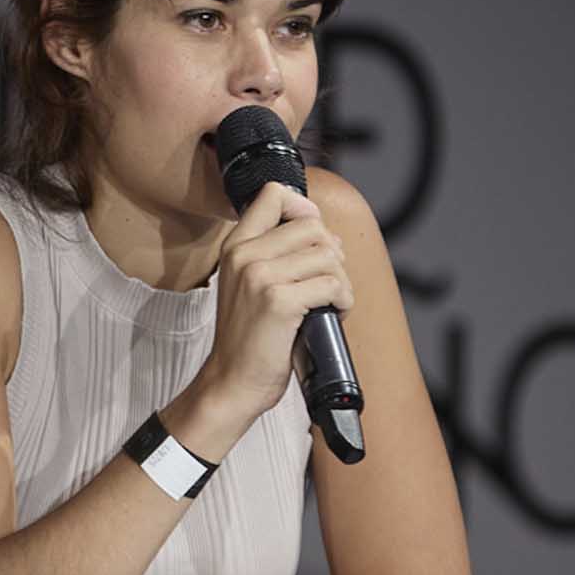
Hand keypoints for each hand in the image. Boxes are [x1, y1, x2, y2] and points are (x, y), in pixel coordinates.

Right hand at [192, 182, 351, 433]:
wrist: (232, 381)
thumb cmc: (249, 336)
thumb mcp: (248, 283)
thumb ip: (275, 252)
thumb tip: (326, 234)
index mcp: (236, 245)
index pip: (274, 194)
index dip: (305, 209)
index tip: (314, 239)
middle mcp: (245, 254)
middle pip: (313, 225)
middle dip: (332, 253)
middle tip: (328, 281)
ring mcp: (260, 276)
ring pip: (327, 255)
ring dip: (341, 280)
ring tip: (331, 301)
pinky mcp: (279, 301)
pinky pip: (332, 284)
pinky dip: (342, 300)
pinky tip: (332, 313)